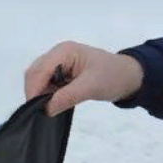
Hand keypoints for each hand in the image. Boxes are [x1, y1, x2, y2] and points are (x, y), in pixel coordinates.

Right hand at [24, 41, 143, 115]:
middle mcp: (58, 54)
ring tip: (47, 108)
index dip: (34, 89)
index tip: (34, 109)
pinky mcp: (62, 72)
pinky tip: (52, 104)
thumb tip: (46, 109)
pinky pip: (47, 83)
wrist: (128, 76)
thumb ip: (68, 97)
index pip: (40, 70)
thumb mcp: (92, 87)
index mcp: (64, 51)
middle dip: (35, 91)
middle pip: (35, 73)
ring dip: (40, 93)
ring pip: (39, 78)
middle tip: (40, 111)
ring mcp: (59, 62)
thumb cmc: (113, 76)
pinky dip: (46, 94)